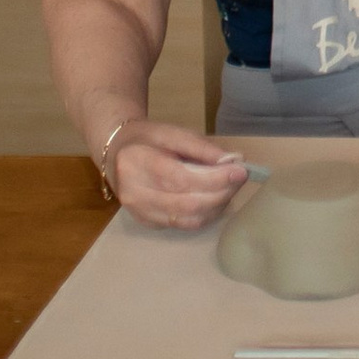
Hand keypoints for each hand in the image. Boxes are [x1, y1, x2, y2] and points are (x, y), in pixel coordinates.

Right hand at [106, 119, 249, 229]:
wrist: (117, 154)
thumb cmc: (148, 139)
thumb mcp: (173, 133)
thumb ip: (201, 148)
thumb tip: (233, 161)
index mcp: (137, 163)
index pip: (181, 178)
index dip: (214, 179)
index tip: (240, 170)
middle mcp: (135, 193)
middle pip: (186, 203)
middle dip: (221, 192)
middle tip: (241, 177)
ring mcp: (139, 212)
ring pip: (186, 219)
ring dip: (216, 206)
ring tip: (231, 187)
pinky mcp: (146, 223)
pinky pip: (181, 225)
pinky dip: (204, 215)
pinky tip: (216, 200)